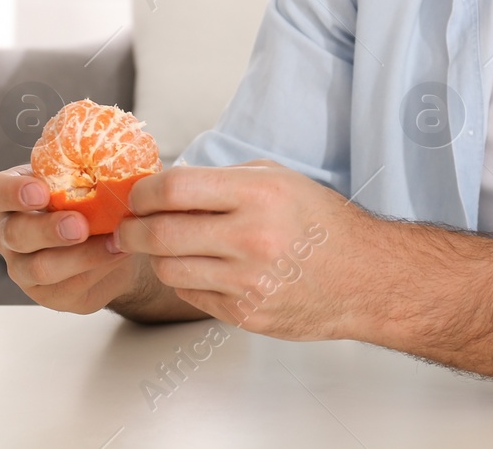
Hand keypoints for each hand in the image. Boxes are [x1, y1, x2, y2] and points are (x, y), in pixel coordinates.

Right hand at [0, 165, 141, 313]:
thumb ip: (85, 168)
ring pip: (41, 267)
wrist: (114, 240)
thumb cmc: (91, 197)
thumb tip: (111, 156)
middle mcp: (9, 234)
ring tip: (114, 240)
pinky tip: (119, 251)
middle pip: (14, 234)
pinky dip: (98, 267)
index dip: (9, 193)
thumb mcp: (84, 177)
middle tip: (79, 225)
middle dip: (48, 229)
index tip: (40, 191)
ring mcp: (24, 268)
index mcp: (11, 197)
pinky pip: (70, 286)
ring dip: (81, 255)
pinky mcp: (49, 295)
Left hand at [115, 160, 375, 339]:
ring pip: (170, 269)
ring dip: (155, 257)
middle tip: (128, 226)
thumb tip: (166, 187)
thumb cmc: (320, 222)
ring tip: (161, 246)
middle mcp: (252, 238)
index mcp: (258, 195)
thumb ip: (222, 180)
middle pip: (161, 234)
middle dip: (133, 229)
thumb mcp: (277, 178)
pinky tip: (197, 267)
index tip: (137, 196)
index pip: (175, 189)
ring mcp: (248, 282)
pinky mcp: (246, 314)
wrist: (364, 277)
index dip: (143, 193)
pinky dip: (185, 280)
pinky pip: (192, 296)